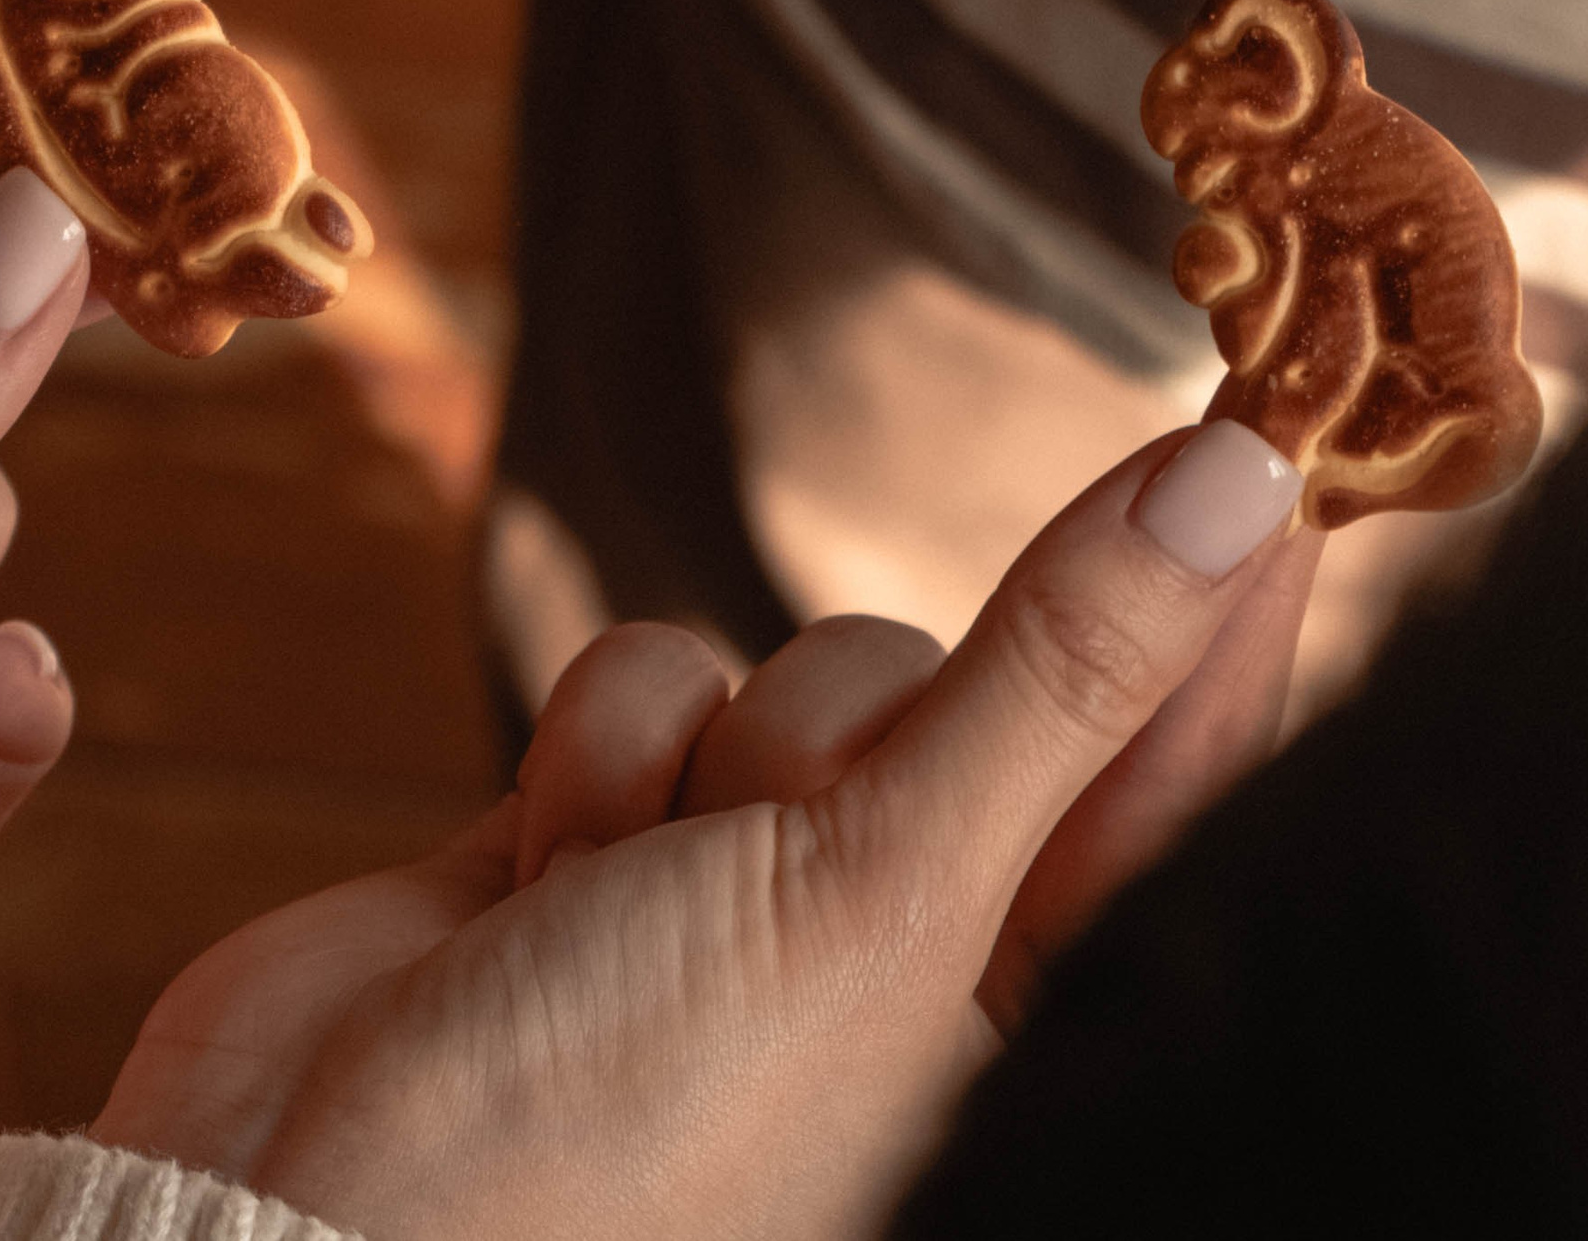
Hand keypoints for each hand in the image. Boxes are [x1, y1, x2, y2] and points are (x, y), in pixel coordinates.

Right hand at [91, 422, 1319, 1237]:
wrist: (310, 1202)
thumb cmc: (630, 1134)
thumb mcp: (885, 899)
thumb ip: (1057, 679)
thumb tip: (1237, 487)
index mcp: (1027, 1002)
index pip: (1185, 758)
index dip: (1224, 596)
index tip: (1276, 424)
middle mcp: (906, 936)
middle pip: (964, 688)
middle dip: (854, 726)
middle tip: (777, 832)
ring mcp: (747, 879)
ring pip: (795, 668)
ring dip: (705, 747)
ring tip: (625, 889)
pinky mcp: (615, 828)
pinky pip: (654, 680)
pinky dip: (599, 752)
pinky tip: (547, 871)